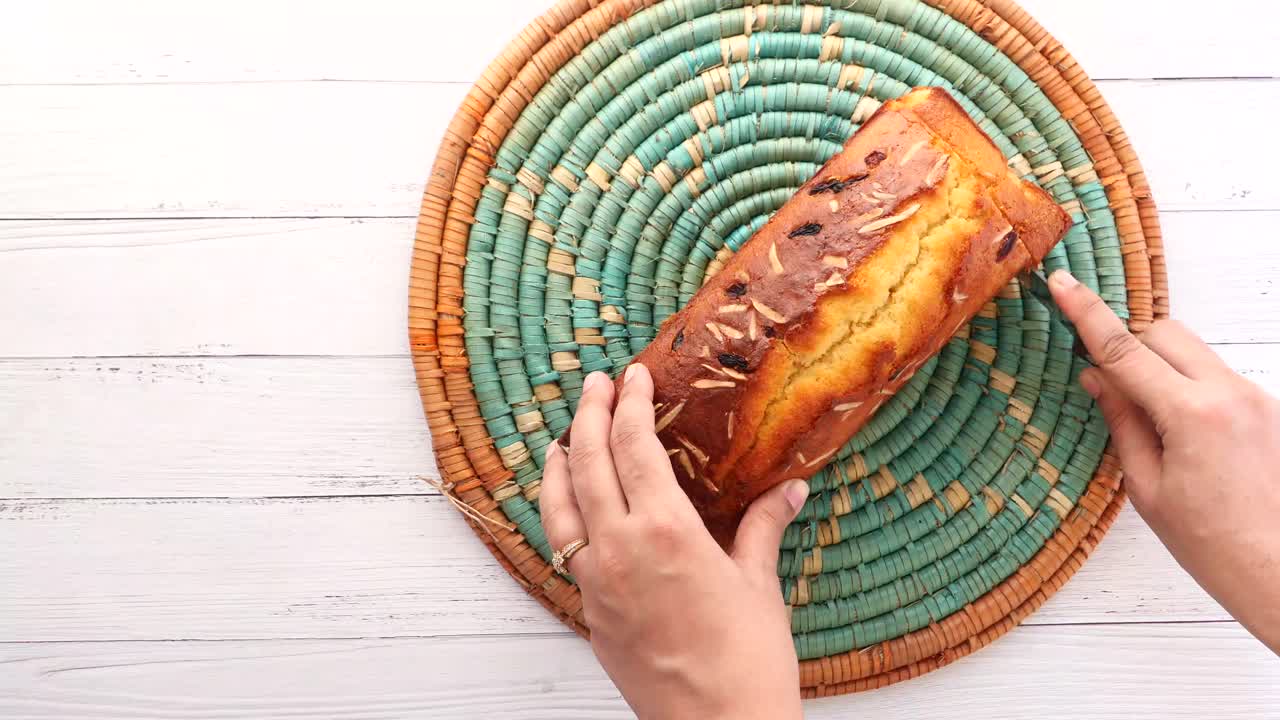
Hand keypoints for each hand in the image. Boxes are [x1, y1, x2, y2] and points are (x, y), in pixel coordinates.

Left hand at [540, 365, 807, 719]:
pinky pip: (564, 551)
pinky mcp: (591, 614)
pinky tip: (572, 510)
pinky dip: (562, 516)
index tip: (631, 376)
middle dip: (589, 416)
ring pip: (560, 508)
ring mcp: (597, 584)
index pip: (634, 446)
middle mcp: (620, 549)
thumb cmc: (747, 660)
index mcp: (666, 531)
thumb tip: (788, 491)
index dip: (629, 404)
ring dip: (559, 465)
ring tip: (563, 438)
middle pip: (588, 463)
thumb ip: (762, 527)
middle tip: (596, 386)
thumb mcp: (758, 584)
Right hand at [1051, 270, 1279, 653]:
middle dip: (1129, 345)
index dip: (1087, 314)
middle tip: (1106, 382)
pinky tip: (1186, 441)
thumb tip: (1098, 378)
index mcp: (1194, 415)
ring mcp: (1256, 399)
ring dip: (1161, 370)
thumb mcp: (1149, 488)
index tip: (1062, 284)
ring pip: (1192, 354)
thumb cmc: (1215, 546)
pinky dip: (1188, 390)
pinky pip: (1215, 378)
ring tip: (1154, 428)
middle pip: (1163, 334)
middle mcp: (1231, 395)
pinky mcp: (1268, 410)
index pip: (1125, 350)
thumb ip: (1122, 423)